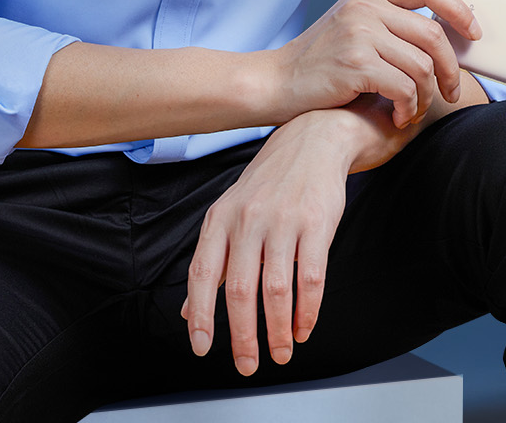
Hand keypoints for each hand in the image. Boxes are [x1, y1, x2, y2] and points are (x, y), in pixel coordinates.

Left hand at [178, 109, 362, 375]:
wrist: (313, 141)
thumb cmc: (270, 183)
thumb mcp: (230, 214)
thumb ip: (212, 263)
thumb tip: (188, 311)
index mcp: (220, 220)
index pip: (203, 274)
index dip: (201, 315)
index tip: (202, 348)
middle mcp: (248, 220)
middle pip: (241, 290)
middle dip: (244, 335)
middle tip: (247, 364)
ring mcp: (284, 221)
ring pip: (277, 289)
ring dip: (279, 329)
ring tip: (281, 353)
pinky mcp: (317, 224)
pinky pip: (312, 277)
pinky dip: (308, 310)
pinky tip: (304, 328)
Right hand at [271, 0, 481, 128]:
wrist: (276, 83)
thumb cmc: (318, 63)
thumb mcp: (351, 26)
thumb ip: (387, 23)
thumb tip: (438, 33)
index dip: (457, 9)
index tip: (472, 32)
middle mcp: (364, 7)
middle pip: (433, 34)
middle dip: (450, 68)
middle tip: (452, 91)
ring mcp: (359, 33)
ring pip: (422, 66)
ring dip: (426, 96)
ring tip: (415, 110)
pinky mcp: (356, 63)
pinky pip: (405, 87)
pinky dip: (409, 108)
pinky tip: (400, 117)